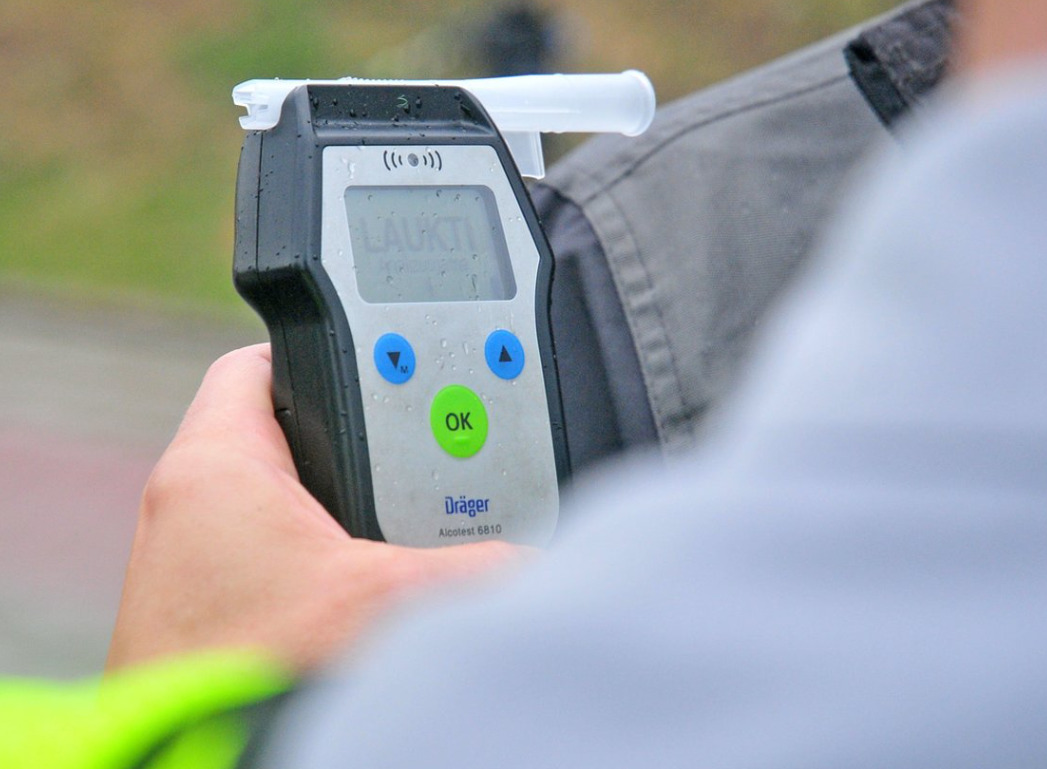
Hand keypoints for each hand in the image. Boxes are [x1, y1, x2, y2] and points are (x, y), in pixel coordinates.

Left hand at [108, 344, 526, 672]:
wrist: (198, 768)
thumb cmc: (249, 678)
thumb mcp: (388, 604)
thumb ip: (479, 567)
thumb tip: (543, 560)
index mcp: (214, 469)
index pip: (260, 363)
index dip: (323, 348)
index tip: (380, 361)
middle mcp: (189, 507)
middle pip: (286, 431)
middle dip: (355, 438)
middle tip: (419, 446)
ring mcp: (192, 565)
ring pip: (282, 499)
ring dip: (342, 505)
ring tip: (409, 517)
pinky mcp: (208, 614)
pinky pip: (273, 555)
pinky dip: (324, 558)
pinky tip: (374, 593)